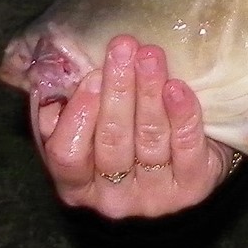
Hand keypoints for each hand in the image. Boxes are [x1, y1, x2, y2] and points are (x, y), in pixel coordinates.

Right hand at [32, 34, 236, 217]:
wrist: (194, 158)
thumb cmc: (132, 133)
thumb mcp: (93, 123)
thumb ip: (67, 106)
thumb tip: (53, 74)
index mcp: (76, 185)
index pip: (67, 154)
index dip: (78, 116)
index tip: (93, 75)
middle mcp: (111, 199)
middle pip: (112, 140)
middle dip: (118, 89)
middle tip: (123, 48)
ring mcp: (153, 198)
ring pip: (149, 138)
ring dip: (149, 92)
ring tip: (151, 56)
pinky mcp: (191, 189)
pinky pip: (186, 147)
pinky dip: (182, 114)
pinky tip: (177, 88)